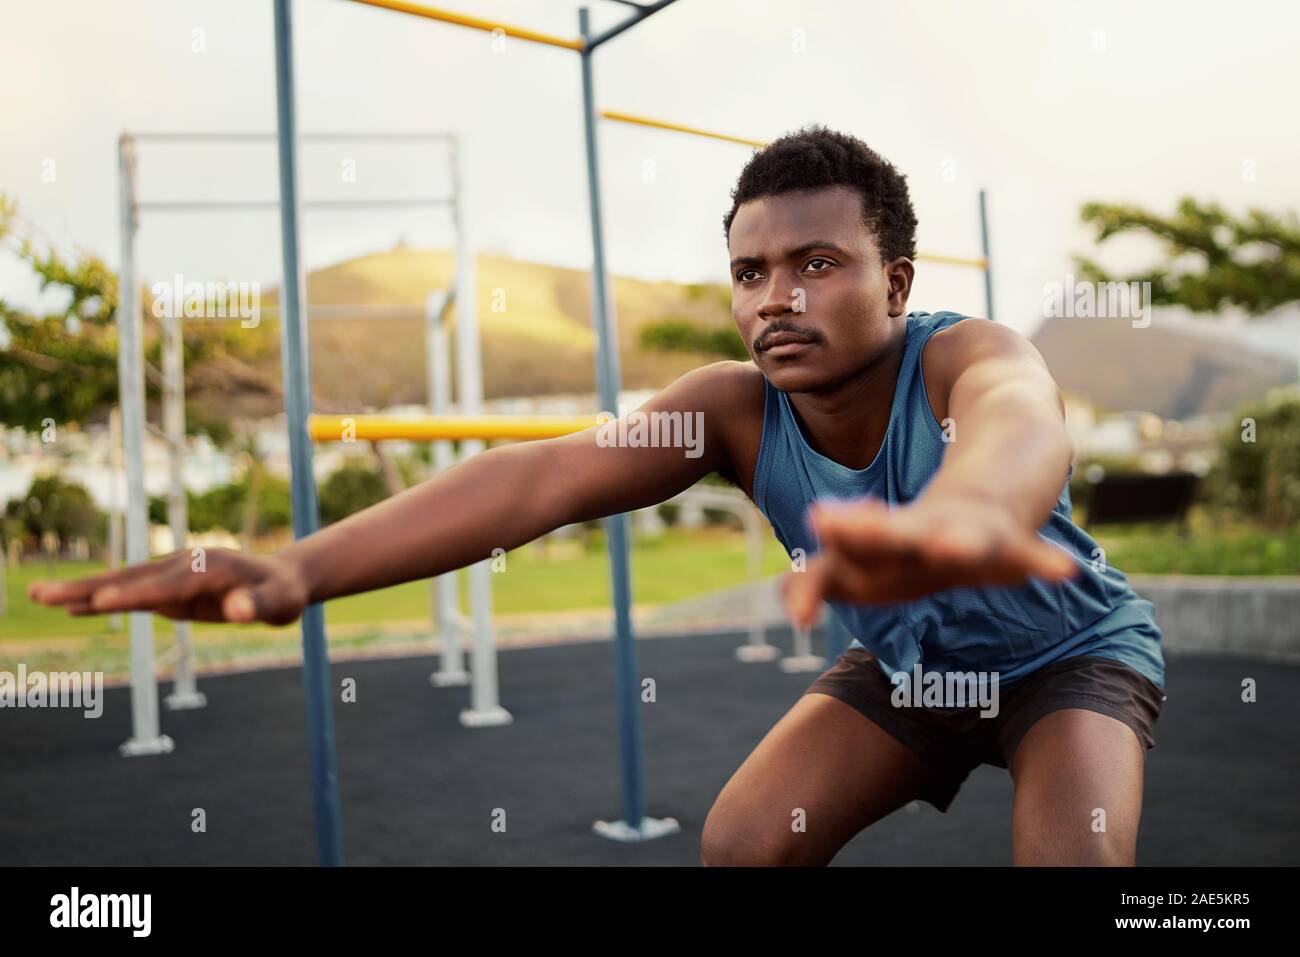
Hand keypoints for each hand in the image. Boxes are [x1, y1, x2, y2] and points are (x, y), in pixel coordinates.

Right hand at [27, 548, 309, 625]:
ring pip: (122, 584)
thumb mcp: (281, 604)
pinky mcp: (169, 588)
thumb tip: (239, 611)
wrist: (282, 580)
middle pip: (131, 579)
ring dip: (82, 591)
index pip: (166, 586)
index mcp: (208, 568)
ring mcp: (172, 574)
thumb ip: (258, 607)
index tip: (100, 602)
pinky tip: (72, 608)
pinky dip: (101, 600)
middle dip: (87, 588)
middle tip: (42, 595)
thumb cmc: (283, 594)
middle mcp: (183, 565)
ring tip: (38, 595)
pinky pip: (130, 595)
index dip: (134, 595)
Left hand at [781, 494, 1077, 627]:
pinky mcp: (1008, 538)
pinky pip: (1026, 554)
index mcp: (881, 544)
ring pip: (959, 536)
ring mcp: (965, 531)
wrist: (989, 481)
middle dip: (862, 533)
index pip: (841, 563)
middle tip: (827, 523)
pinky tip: (1062, 572)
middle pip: (888, 534)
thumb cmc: (916, 537)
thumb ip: (825, 579)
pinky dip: (1042, 562)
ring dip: (953, 540)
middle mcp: (918, 533)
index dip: (816, 582)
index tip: (794, 612)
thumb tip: (784, 595)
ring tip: (948, 547)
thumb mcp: (871, 560)